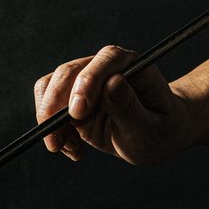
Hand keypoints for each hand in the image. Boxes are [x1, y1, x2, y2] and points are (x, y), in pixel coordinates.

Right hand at [33, 45, 190, 165]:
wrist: (155, 137)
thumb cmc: (160, 131)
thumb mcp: (150, 128)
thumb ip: (129, 107)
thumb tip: (111, 82)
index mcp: (132, 65)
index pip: (106, 60)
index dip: (87, 81)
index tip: (77, 112)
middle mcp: (105, 67)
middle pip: (69, 72)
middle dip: (55, 106)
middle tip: (56, 142)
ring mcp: (85, 81)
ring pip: (51, 87)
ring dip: (50, 120)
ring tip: (69, 148)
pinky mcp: (72, 98)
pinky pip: (49, 106)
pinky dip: (52, 130)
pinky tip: (72, 149)